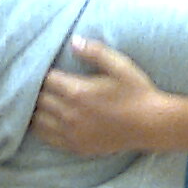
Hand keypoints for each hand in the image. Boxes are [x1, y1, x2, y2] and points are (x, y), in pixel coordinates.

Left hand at [32, 38, 161, 156]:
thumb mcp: (120, 65)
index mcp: (78, 92)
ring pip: (38, 121)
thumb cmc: (137, 92)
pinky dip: (41, 129)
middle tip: (38, 84)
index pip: (46, 80)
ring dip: (35, 110)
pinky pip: (48, 139)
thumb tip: (73, 41)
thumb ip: (95, 51)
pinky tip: (42, 121)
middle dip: (37, 91)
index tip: (45, 69)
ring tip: (36, 102)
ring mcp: (73, 133)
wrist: (152, 125)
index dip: (43, 73)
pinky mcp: (77, 146)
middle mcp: (71, 114)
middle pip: (39, 100)